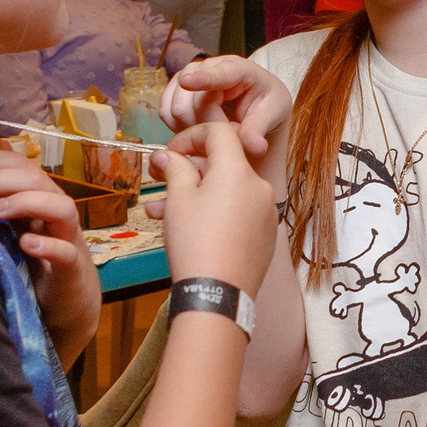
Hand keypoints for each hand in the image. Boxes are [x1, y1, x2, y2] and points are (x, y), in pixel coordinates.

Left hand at [0, 144, 98, 356]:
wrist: (68, 294)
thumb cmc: (37, 252)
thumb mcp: (15, 218)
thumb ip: (2, 188)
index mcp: (40, 194)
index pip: (17, 163)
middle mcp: (55, 208)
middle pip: (36, 178)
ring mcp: (67, 236)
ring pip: (60, 207)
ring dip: (26, 202)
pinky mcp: (72, 266)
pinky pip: (66, 252)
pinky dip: (47, 245)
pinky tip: (25, 244)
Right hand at [157, 117, 277, 293]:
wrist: (218, 294)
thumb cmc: (196, 243)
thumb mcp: (178, 199)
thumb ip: (175, 169)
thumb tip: (169, 157)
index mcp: (238, 171)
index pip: (220, 133)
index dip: (191, 135)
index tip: (170, 151)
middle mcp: (259, 187)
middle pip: (223, 164)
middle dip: (189, 168)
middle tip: (160, 176)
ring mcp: (265, 212)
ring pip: (226, 192)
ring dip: (195, 194)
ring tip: (160, 209)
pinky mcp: (266, 235)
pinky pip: (238, 213)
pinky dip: (214, 213)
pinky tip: (187, 227)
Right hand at [163, 55, 290, 159]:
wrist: (255, 105)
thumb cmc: (266, 104)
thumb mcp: (273, 114)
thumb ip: (259, 129)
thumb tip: (255, 147)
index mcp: (238, 68)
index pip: (219, 74)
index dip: (202, 79)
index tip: (187, 82)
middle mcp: (207, 67)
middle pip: (192, 102)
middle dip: (207, 127)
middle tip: (229, 135)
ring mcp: (187, 76)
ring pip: (176, 110)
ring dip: (193, 129)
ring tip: (217, 131)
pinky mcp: (174, 90)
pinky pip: (166, 114)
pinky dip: (179, 128)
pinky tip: (199, 130)